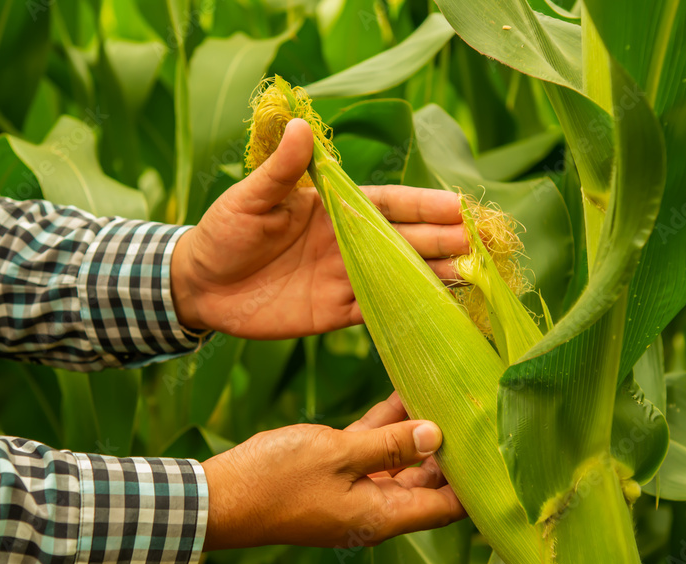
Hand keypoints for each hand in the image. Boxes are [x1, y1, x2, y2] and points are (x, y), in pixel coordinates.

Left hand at [171, 118, 467, 338]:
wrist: (201, 285)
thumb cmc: (224, 232)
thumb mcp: (250, 198)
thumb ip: (281, 170)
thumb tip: (303, 128)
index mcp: (334, 210)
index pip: (389, 205)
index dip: (425, 206)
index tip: (461, 207)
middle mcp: (348, 243)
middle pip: (406, 241)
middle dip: (445, 242)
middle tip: (484, 247)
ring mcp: (345, 279)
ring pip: (401, 277)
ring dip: (436, 277)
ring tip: (476, 279)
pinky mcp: (335, 313)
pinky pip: (380, 312)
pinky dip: (409, 312)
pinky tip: (440, 313)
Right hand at [200, 393, 466, 549]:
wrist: (220, 496)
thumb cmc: (276, 479)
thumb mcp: (337, 453)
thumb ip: (389, 444)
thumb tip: (436, 435)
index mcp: (383, 515)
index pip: (448, 506)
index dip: (477, 480)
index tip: (499, 445)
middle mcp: (376, 509)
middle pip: (430, 482)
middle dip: (452, 450)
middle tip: (477, 409)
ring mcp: (354, 492)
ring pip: (401, 461)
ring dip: (419, 432)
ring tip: (446, 392)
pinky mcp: (334, 474)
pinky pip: (371, 451)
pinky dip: (386, 428)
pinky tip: (401, 393)